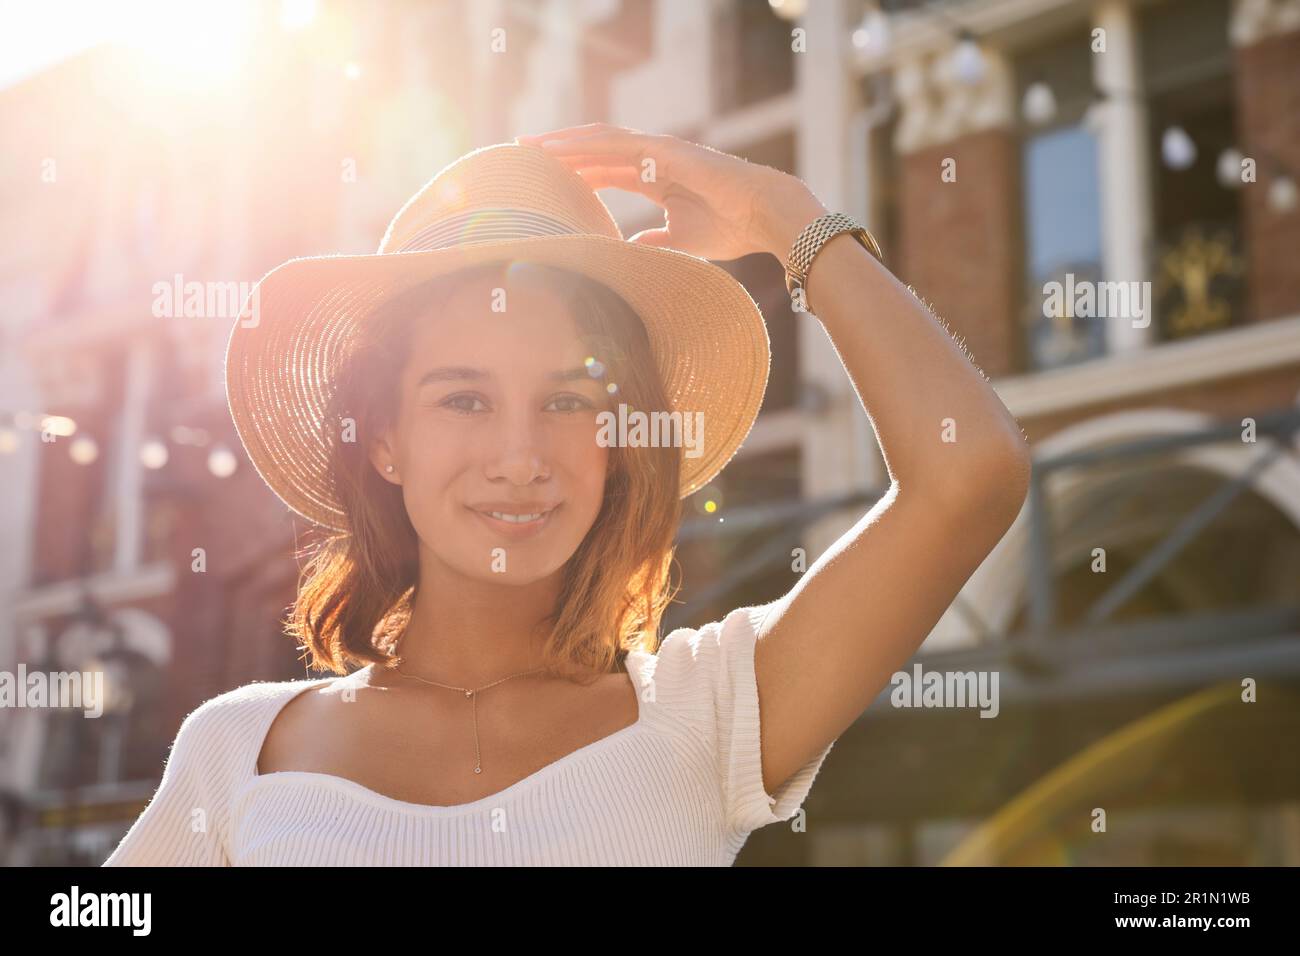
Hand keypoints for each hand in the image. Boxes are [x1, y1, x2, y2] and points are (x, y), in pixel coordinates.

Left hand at [515, 124, 826, 261]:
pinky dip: (586, 145)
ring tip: (530, 145)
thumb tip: (631, 248)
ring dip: (564, 142)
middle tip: (522, 153)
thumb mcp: (683, 240)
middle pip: (596, 149)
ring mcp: (659, 151)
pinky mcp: (666, 151)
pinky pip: (617, 144)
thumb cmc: (731, 229)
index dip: (574, 172)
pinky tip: (560, 149)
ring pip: (600, 140)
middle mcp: (653, 159)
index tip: (543, 180)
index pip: (605, 170)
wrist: (765, 217)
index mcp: (656, 178)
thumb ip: (655, 240)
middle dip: (560, 151)